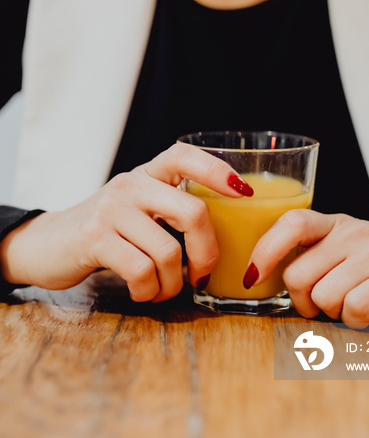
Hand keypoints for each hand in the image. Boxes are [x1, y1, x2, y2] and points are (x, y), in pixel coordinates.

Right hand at [0, 143, 251, 302]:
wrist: (46, 244)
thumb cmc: (104, 231)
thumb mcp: (136, 208)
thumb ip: (169, 209)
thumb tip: (224, 233)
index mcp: (145, 174)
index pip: (184, 155)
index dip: (216, 170)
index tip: (244, 192)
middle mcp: (130, 185)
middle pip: (192, 211)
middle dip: (208, 252)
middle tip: (202, 274)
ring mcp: (111, 210)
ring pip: (168, 251)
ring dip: (172, 283)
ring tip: (163, 289)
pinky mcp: (94, 238)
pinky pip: (141, 271)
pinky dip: (149, 292)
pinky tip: (143, 292)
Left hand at [246, 211, 368, 325]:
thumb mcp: (353, 246)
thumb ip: (319, 255)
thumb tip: (269, 280)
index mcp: (336, 223)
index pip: (289, 223)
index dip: (264, 251)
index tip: (252, 277)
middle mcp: (352, 232)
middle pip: (297, 275)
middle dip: (303, 303)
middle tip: (321, 307)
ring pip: (323, 297)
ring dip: (334, 314)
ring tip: (354, 306)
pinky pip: (355, 308)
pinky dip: (356, 322)